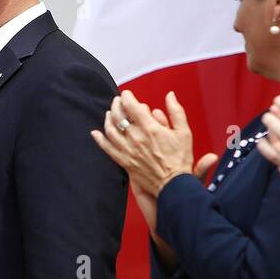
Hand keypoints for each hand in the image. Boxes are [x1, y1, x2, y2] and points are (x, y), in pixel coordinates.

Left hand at [91, 90, 216, 199]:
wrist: (173, 184)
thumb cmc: (180, 159)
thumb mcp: (184, 132)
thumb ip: (176, 111)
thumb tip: (170, 95)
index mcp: (150, 128)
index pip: (131, 106)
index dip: (127, 97)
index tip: (127, 94)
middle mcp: (136, 138)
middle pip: (119, 115)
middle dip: (117, 104)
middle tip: (118, 101)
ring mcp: (128, 150)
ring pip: (110, 130)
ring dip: (108, 118)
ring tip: (110, 113)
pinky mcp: (124, 161)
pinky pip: (107, 149)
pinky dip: (99, 139)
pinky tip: (95, 133)